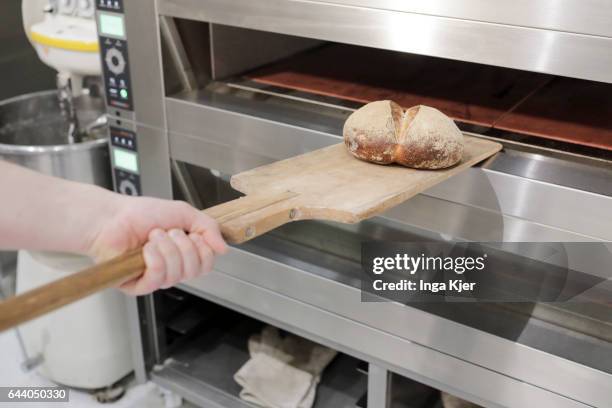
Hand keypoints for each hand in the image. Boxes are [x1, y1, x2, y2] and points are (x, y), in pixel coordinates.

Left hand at [88, 195, 226, 294]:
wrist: (112, 217)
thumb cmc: (142, 214)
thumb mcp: (184, 213)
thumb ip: (208, 227)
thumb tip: (224, 248)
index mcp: (185, 254)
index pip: (207, 264)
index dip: (203, 248)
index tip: (190, 233)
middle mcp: (173, 268)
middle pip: (195, 270)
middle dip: (183, 246)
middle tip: (167, 232)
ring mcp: (156, 278)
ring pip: (177, 274)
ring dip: (166, 249)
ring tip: (152, 237)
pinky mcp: (139, 286)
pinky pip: (158, 279)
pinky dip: (155, 259)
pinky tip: (145, 249)